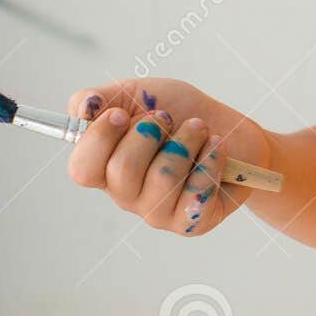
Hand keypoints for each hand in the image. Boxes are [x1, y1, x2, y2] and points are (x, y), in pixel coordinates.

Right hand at [64, 78, 270, 236]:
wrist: (233, 129)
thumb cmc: (181, 112)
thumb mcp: (138, 93)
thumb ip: (102, 98)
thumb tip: (82, 108)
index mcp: (106, 167)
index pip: (82, 169)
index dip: (99, 140)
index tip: (123, 114)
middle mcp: (127, 196)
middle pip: (122, 172)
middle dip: (150, 132)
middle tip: (169, 118)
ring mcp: (158, 212)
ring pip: (163, 178)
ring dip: (187, 140)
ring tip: (199, 129)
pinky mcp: (192, 222)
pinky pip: (197, 194)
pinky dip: (211, 159)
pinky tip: (216, 148)